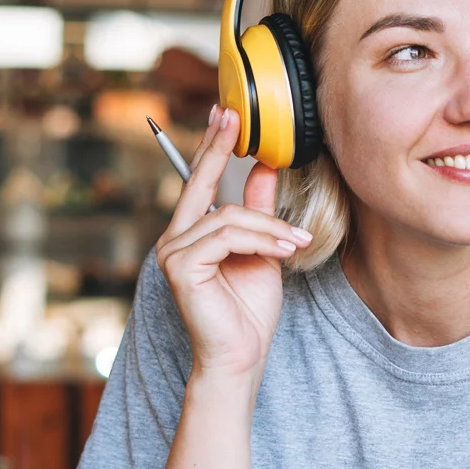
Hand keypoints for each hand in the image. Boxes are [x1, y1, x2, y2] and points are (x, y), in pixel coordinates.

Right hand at [154, 105, 311, 385]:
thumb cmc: (249, 311)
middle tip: (235, 117)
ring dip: (269, 228)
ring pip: (228, 217)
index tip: (225, 113)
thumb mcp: (263, 250)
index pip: (198, 182)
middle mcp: (175, 239)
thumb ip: (259, 210)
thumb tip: (267, 167)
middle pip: (198, 184)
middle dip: (218, 148)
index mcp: (191, 234)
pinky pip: (226, 236)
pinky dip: (260, 241)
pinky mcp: (180, 267)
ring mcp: (173, 252)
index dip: (212, 147)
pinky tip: (282, 252)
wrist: (242, 355)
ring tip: (296, 241)